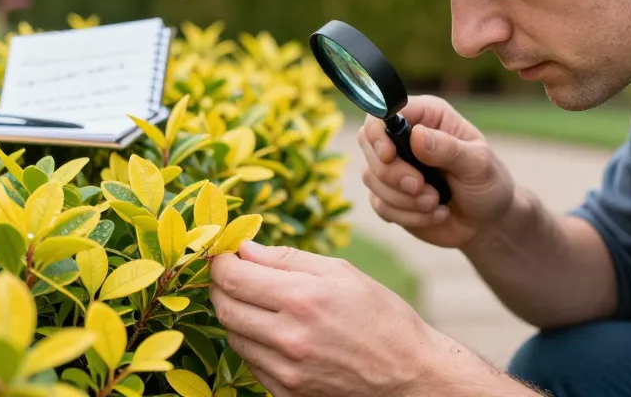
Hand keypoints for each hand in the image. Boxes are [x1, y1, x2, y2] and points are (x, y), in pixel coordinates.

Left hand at [209, 241, 448, 395]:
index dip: (220, 262)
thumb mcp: (341, 273)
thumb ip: (287, 259)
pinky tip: (276, 333)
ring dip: (238, 316)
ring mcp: (286, 371)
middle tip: (236, 276)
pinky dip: (254, 345)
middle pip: (225, 308)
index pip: (233, 278)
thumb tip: (244, 249)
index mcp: (303, 299)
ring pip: (234, 337)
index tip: (225, 255)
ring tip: (262, 305)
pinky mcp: (287, 394)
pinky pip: (251, 364)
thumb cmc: (380, 316)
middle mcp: (289, 338)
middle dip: (223, 287)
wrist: (409, 373)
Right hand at [357, 95, 516, 248]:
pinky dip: (407, 215)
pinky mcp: (389, 195)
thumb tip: (417, 135)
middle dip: (392, 174)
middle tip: (421, 188)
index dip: (378, 133)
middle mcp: (405, 138)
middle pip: (369, 145)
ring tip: (436, 203)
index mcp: (427, 117)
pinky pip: (380, 204)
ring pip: (371, 178)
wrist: (488, 223)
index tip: (389, 155)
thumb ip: (448, 149)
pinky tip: (434, 214)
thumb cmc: (487, 184)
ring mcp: (394, 167)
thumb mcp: (478, 164)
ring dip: (404, 199)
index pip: (384, 113)